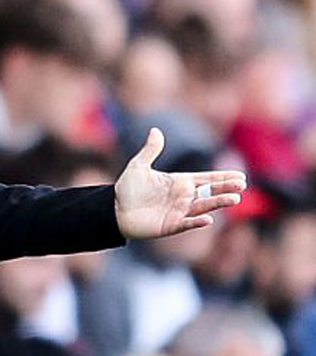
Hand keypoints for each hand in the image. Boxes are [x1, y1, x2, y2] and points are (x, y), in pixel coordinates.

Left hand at [114, 128, 246, 238]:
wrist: (113, 209)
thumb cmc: (127, 188)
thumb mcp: (138, 166)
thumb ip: (150, 150)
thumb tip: (155, 129)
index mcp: (179, 182)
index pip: (206, 178)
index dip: (223, 177)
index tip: (241, 176)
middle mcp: (183, 197)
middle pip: (210, 192)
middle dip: (225, 189)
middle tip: (242, 186)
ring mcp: (178, 212)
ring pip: (203, 207)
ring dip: (218, 204)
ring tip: (234, 199)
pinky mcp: (170, 225)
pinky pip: (186, 224)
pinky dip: (196, 222)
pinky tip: (207, 219)